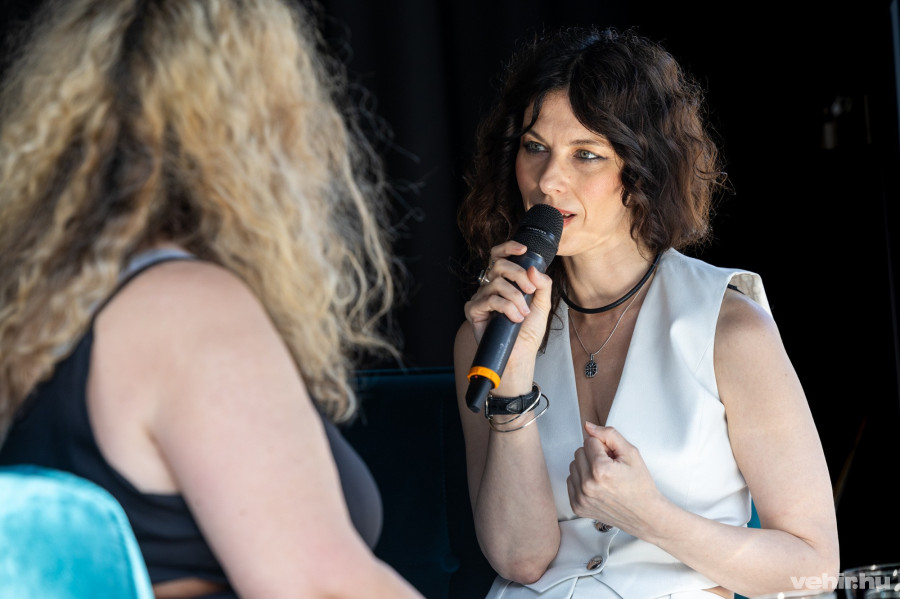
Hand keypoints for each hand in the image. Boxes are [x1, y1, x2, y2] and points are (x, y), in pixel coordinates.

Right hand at [464, 240, 552, 355]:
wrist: (520, 354)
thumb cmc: (528, 332)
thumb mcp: (542, 305)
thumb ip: (543, 285)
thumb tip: (532, 268)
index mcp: (505, 282)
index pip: (500, 257)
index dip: (508, 248)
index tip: (523, 249)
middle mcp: (490, 287)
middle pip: (499, 265)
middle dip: (518, 275)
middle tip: (530, 290)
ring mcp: (480, 298)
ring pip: (497, 284)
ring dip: (515, 298)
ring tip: (523, 313)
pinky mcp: (473, 310)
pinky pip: (489, 300)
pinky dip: (506, 308)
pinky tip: (513, 319)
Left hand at [567, 422, 666, 536]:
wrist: (645, 515)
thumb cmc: (640, 486)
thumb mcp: (631, 453)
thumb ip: (609, 435)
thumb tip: (589, 427)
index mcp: (600, 470)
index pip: (589, 441)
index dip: (603, 447)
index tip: (613, 458)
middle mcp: (587, 485)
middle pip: (579, 452)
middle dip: (593, 456)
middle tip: (610, 467)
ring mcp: (581, 498)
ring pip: (573, 466)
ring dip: (586, 468)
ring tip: (604, 478)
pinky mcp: (577, 507)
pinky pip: (570, 482)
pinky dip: (582, 481)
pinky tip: (597, 486)